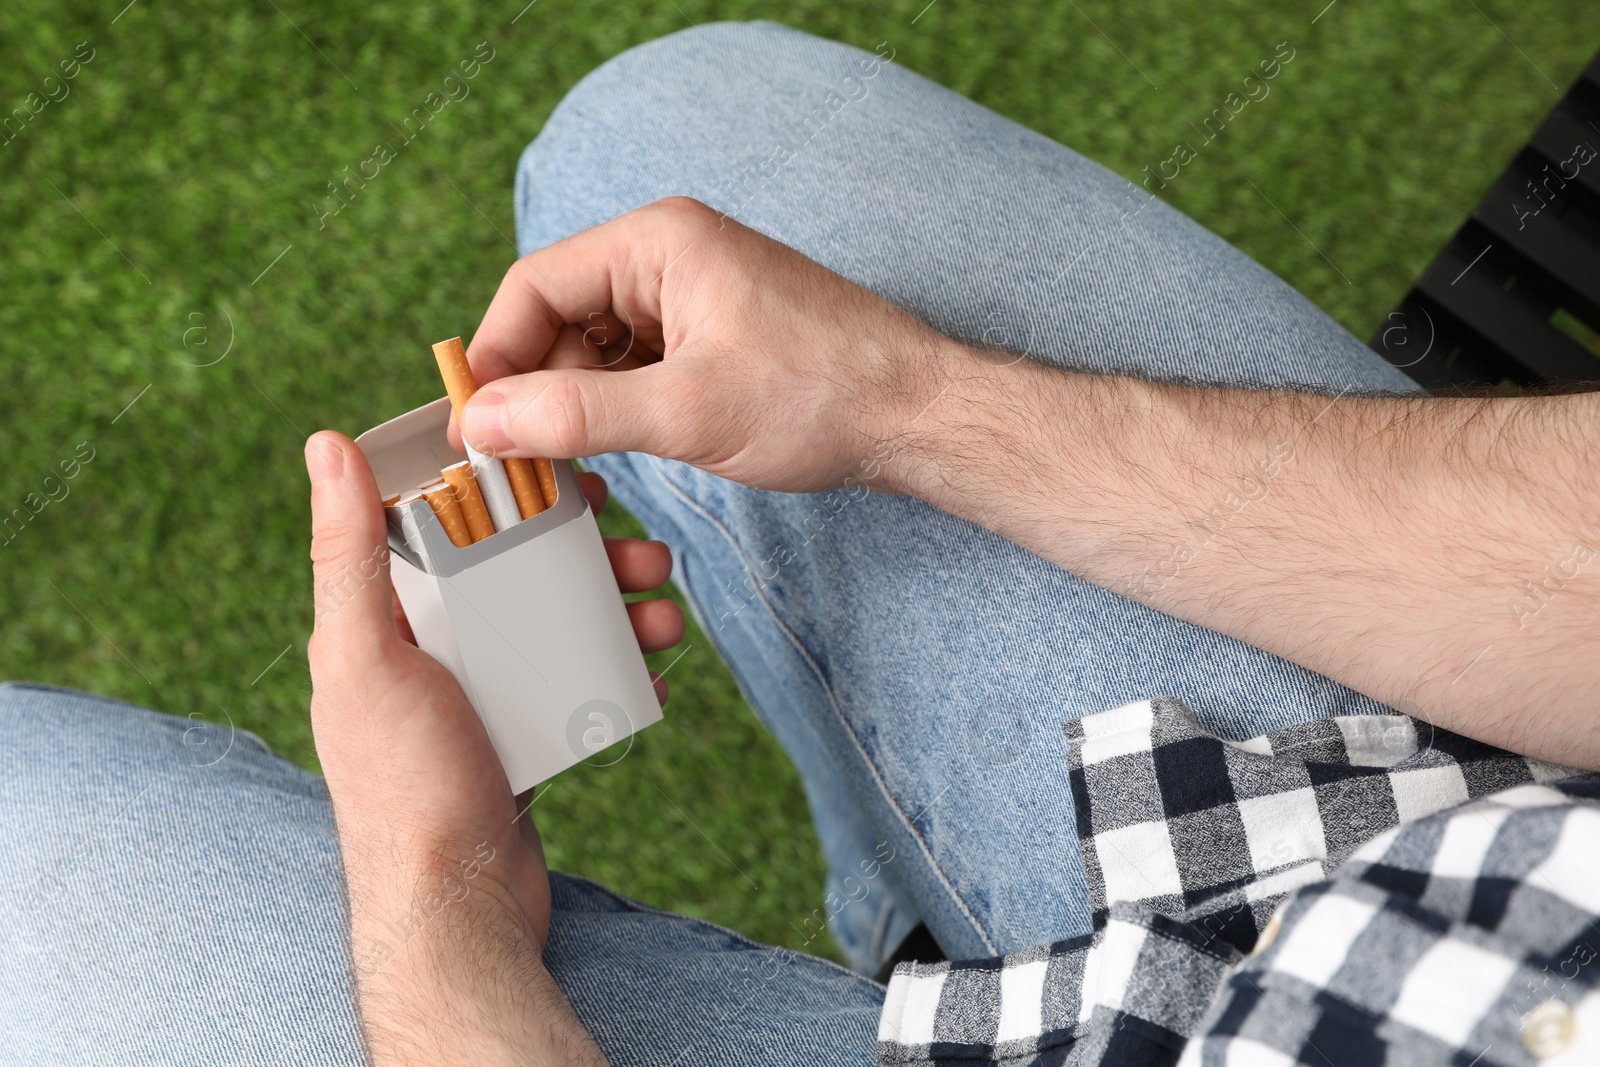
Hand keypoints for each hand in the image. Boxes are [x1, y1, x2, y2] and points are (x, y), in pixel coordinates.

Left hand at [304, 430, 674, 1063]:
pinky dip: (616, 668)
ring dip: (616, 608)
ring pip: (557, 623)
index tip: (567, 470)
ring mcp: (479, 695)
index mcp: (382, 621)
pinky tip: (651, 669)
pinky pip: (576, 682)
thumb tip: (325, 444)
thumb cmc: (401, 784)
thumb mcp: (365, 656)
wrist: (453, 909)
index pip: (444, 524)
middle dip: (586, 554)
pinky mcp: (520, 735)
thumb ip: (346, 553)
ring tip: (664, 612)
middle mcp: (428, 651)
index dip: (504, 488)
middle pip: (516, 570)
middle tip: (644, 553)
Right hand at [451, 196, 966, 494]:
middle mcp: (671, 256)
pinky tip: (616, 453)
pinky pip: (637, 366)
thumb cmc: (822, 396)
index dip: (496, 355)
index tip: (475, 425)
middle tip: (519, 460)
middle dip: (537, 386)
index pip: (535, 284)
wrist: (917, 418)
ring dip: (576, 404)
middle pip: (561, 316)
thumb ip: (576, 415)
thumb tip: (484, 423)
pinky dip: (616, 408)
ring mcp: (695, 296)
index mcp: (660, 242)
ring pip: (597, 348)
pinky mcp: (714, 337)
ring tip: (568, 466)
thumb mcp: (686, 412)